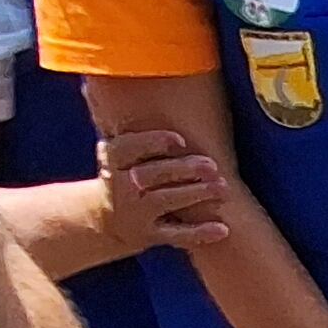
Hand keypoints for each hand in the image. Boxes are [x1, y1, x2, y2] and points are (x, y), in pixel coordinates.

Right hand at [92, 129, 228, 258]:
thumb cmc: (124, 175)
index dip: (153, 142)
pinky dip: (199, 234)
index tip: (180, 140)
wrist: (104, 219)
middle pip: (152, 174)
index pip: (128, 148)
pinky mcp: (149, 235)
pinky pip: (176, 235)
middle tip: (211, 166)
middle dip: (183, 169)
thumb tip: (153, 91)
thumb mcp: (119, 154)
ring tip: (222, 189)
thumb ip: (138, 135)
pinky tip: (222, 230)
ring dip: (195, 194)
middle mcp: (121, 186)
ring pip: (166, 201)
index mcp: (113, 161)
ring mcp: (136, 213)